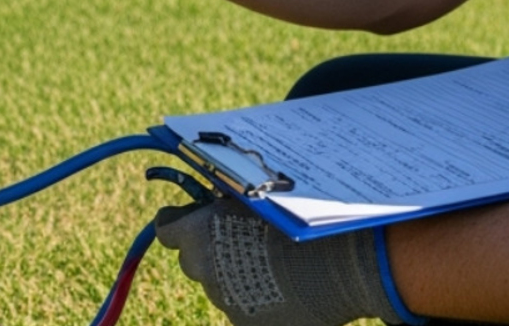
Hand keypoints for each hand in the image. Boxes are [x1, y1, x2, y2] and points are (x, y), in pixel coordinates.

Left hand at [154, 197, 414, 325]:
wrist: (341, 261)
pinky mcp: (247, 325)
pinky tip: (287, 286)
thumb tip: (217, 198)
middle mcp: (203, 271)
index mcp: (198, 234)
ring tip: (276, 262)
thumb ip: (226, 201)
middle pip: (195, 259)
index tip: (192, 218)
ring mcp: (225, 302)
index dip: (180, 222)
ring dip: (236, 274)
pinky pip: (245, 308)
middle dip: (211, 250)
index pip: (167, 228)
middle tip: (243, 238)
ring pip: (221, 285)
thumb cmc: (302, 216)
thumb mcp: (257, 195)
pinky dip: (258, 298)